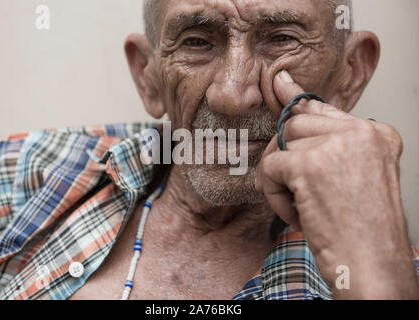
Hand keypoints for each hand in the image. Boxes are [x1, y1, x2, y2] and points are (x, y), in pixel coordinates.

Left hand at [256, 70, 418, 298]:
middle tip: (297, 190)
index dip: (296, 102)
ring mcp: (337, 145)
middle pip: (295, 125)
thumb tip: (289, 102)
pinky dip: (275, 194)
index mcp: (376, 134)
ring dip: (281, 180)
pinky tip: (298, 212)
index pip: (324, 109)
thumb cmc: (361, 228)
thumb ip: (326, 142)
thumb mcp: (353, 176)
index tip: (278, 84)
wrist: (372, 264)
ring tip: (303, 206)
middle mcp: (361, 132)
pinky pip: (270, 168)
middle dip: (285, 158)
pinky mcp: (310, 165)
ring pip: (280, 146)